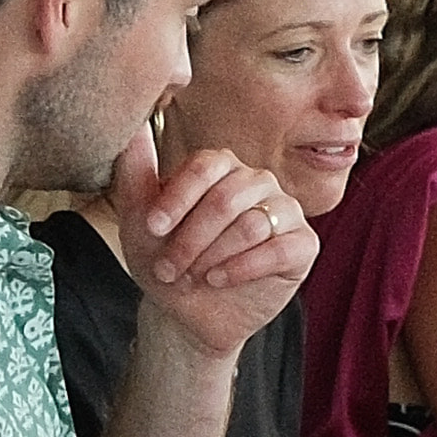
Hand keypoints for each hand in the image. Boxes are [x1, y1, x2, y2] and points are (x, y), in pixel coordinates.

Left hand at [96, 120, 311, 357]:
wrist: (189, 314)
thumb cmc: (167, 261)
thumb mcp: (140, 221)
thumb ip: (135, 171)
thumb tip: (134, 123)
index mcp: (222, 168)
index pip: (205, 166)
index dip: (177, 199)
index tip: (152, 228)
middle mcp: (257, 182)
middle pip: (227, 199)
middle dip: (191, 239)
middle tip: (168, 268)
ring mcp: (284, 211)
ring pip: (252, 225)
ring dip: (213, 256)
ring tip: (194, 276)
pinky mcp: (302, 245)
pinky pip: (280, 249)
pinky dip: (244, 268)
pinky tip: (220, 280)